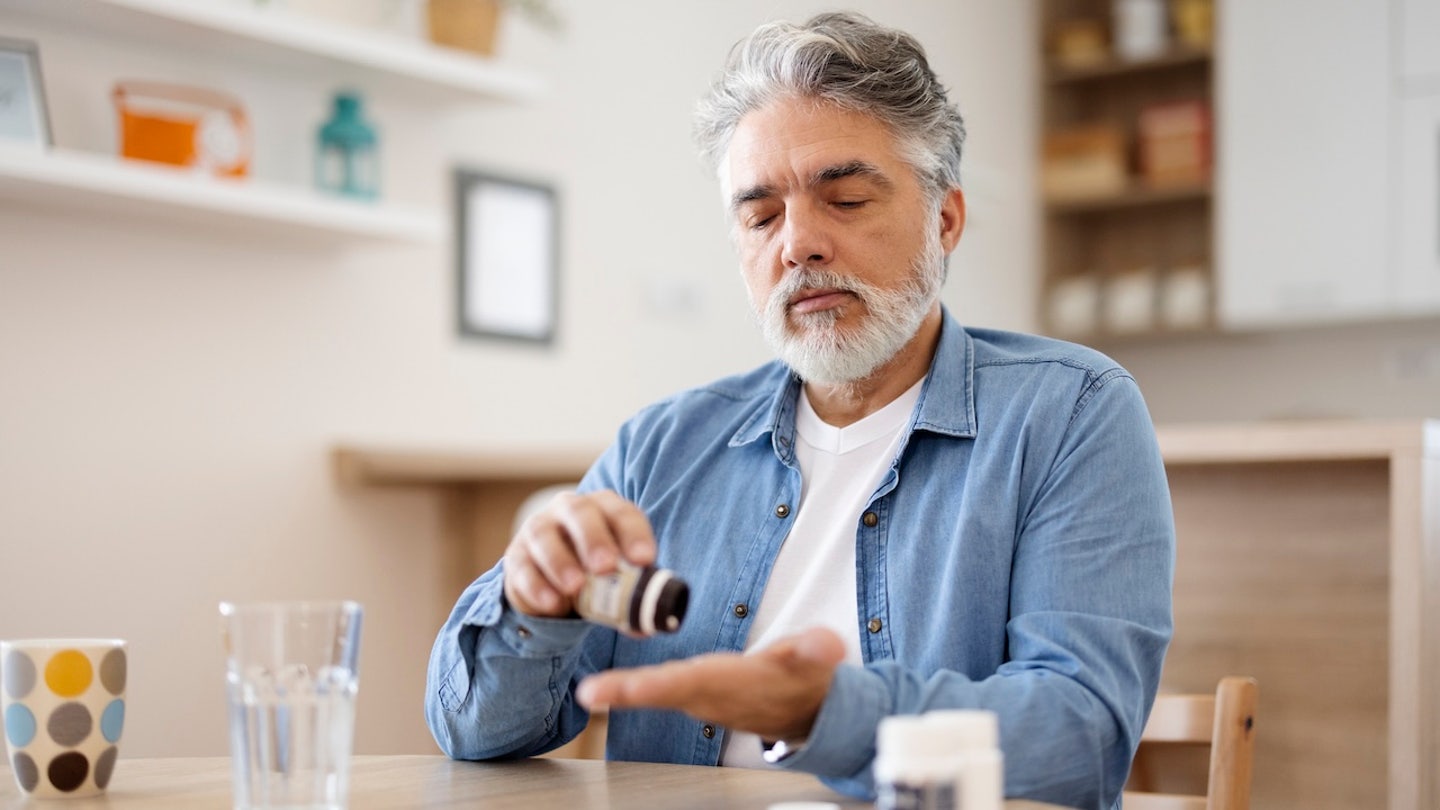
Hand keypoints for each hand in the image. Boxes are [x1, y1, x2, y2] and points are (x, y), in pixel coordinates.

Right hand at [502, 490, 656, 618]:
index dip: (633, 533)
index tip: (644, 559)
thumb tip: (647, 626)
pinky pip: (521, 567)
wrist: (553, 582)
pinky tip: (552, 604)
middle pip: (580, 512)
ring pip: (543, 534)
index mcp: (603, 508)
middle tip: (606, 566)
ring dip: (560, 560)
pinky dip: (536, 586)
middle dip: (594, 538)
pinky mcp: (516, 558)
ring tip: (575, 586)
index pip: (621, 512)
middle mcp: (569, 511)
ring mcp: (538, 530)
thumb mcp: (617, 579)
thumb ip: (633, 597)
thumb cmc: (595, 573)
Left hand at [575, 627, 845, 742]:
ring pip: (657, 692)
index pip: (691, 683)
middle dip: (627, 693)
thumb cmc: (807, 682)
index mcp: (734, 684)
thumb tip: (828, 645)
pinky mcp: (697, 691)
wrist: (810, 711)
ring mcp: (701, 696)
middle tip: (589, 693)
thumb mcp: (817, 663)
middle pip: (664, 692)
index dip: (655, 686)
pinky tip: (601, 689)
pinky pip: (659, 688)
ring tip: (589, 691)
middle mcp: (711, 694)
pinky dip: (630, 690)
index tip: (626, 689)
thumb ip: (817, 652)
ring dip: (623, 693)